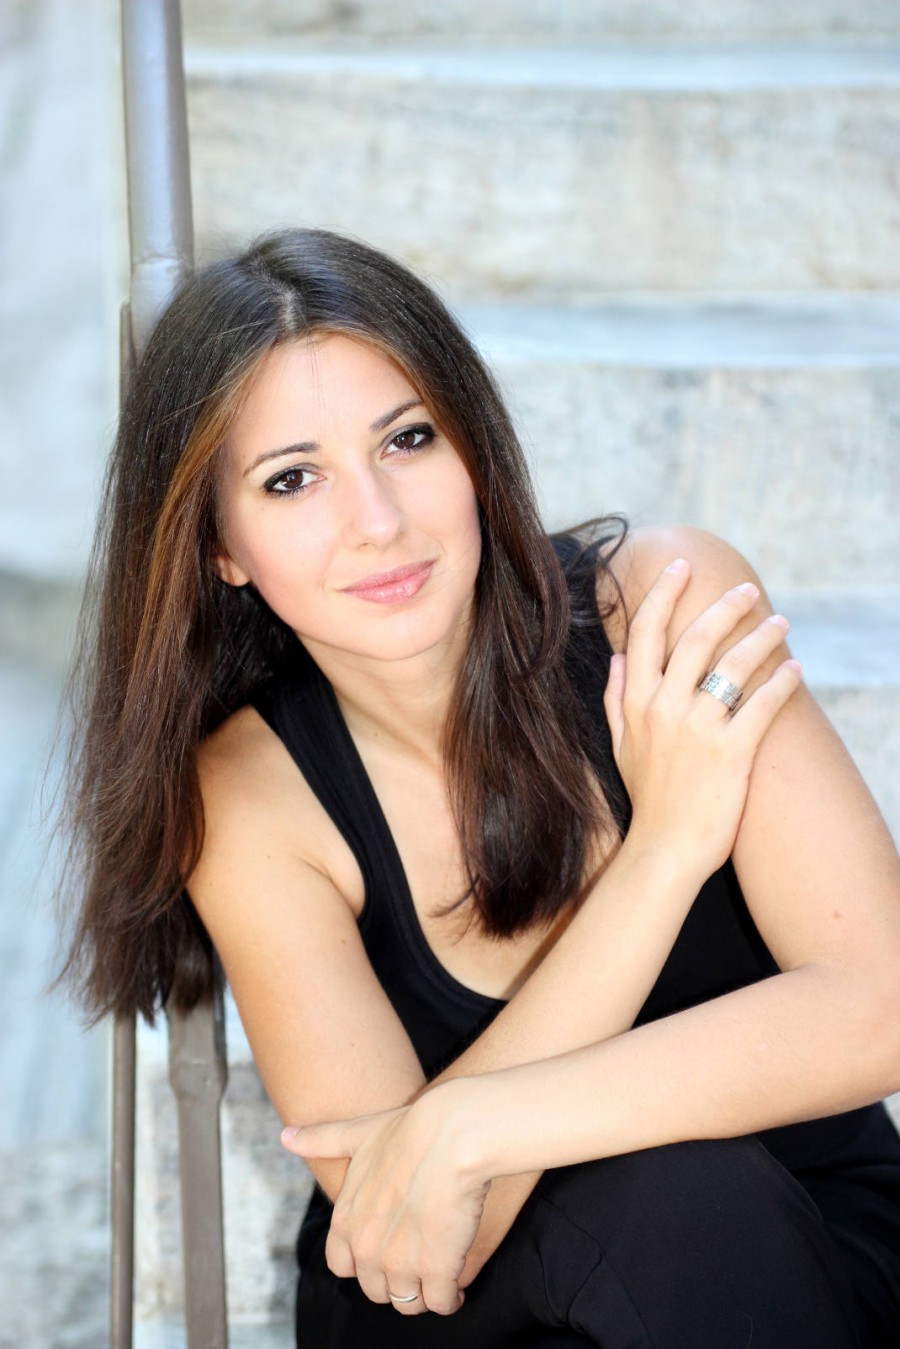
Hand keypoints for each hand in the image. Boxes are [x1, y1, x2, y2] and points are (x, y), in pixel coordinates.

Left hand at [281, 1083, 489, 1316]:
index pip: (342, 1266)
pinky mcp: (437, 1271)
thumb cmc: (409, 1132)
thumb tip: (285, 1137)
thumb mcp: (358, 1133)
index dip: (363, 1261)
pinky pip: (442, 1302)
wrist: (451, 1136)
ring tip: (441, 1271)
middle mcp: (367, 1249)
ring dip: (422, 1292)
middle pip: (376, 1289)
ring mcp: (400, 1264)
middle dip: (394, 1279)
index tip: (386, 1249)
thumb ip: (322, 1140)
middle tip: (418, 1260)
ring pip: (408, 1302)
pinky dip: (450, 1296)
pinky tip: (457, 1279)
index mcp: (347, 1222)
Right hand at [605, 559, 801, 879]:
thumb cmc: (647, 797)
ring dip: (762, 637)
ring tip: (780, 623)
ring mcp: (698, 730)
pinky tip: (795, 670)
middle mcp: (664, 709)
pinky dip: (782, 683)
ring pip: (733, 666)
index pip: (645, 634)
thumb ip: (616, 698)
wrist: (666, 848)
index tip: (681, 567)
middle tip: (747, 591)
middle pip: (695, 639)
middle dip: (723, 607)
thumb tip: (619, 659)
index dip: (663, 594)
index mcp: (636, 703)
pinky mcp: (731, 752)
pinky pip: (762, 705)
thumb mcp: (620, 745)